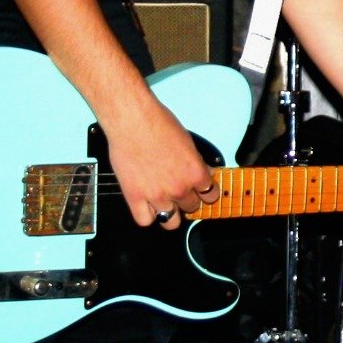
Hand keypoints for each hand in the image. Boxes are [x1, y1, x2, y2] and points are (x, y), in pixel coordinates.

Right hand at [104, 99, 216, 227]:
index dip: (205, 192)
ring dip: (170, 212)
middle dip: (186, 199)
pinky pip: (145, 221)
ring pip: (171, 221)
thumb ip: (196, 164)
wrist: (132, 120)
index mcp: (195, 173)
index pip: (210, 195)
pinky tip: (147, 205)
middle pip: (191, 207)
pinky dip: (147, 216)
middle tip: (178, 190)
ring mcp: (157, 196)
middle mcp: (179, 188)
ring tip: (164, 202)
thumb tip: (202, 175)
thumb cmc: (158, 123)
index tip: (201, 191)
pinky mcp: (135, 197)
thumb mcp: (188, 143)